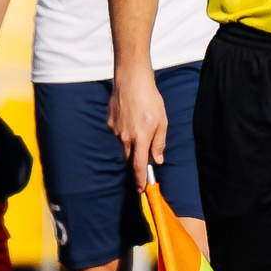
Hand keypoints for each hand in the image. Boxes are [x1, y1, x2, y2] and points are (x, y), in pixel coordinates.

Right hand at [108, 67, 167, 190]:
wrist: (131, 81)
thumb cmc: (150, 100)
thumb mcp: (162, 122)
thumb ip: (159, 143)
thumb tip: (158, 159)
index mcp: (140, 138)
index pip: (139, 166)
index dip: (140, 179)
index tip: (140, 188)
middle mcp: (125, 137)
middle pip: (129, 157)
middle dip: (136, 158)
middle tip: (144, 145)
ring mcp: (115, 130)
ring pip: (123, 144)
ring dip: (131, 140)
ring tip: (138, 122)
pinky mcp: (109, 122)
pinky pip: (117, 132)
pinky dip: (124, 129)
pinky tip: (129, 116)